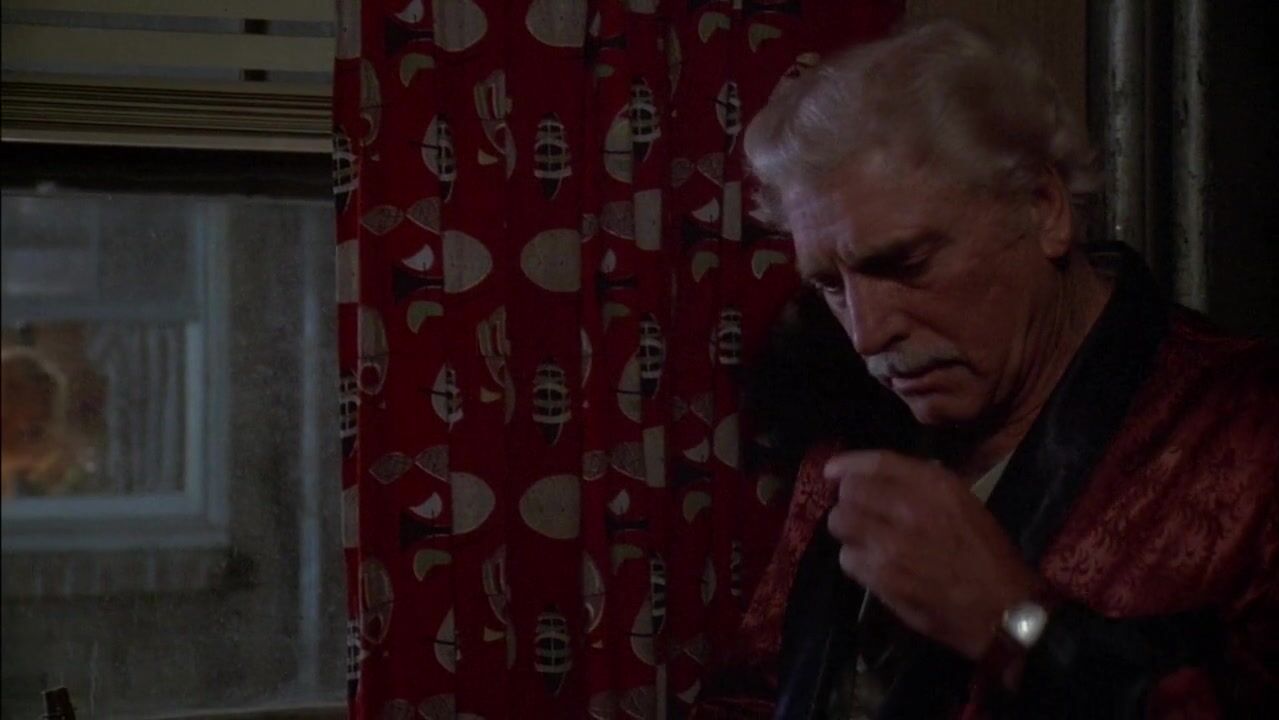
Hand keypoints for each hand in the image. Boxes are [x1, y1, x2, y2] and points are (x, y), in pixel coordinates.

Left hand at [824, 450, 1037, 658]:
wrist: (1002, 609)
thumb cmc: (988, 554)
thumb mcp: (963, 503)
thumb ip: (922, 486)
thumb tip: (880, 480)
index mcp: (934, 485)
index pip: (876, 463)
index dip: (848, 464)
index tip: (832, 471)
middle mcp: (908, 508)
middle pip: (849, 492)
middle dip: (850, 501)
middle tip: (861, 515)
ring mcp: (891, 544)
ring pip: (840, 523)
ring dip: (848, 530)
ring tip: (865, 540)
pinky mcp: (881, 577)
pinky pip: (847, 558)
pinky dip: (855, 561)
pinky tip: (872, 566)